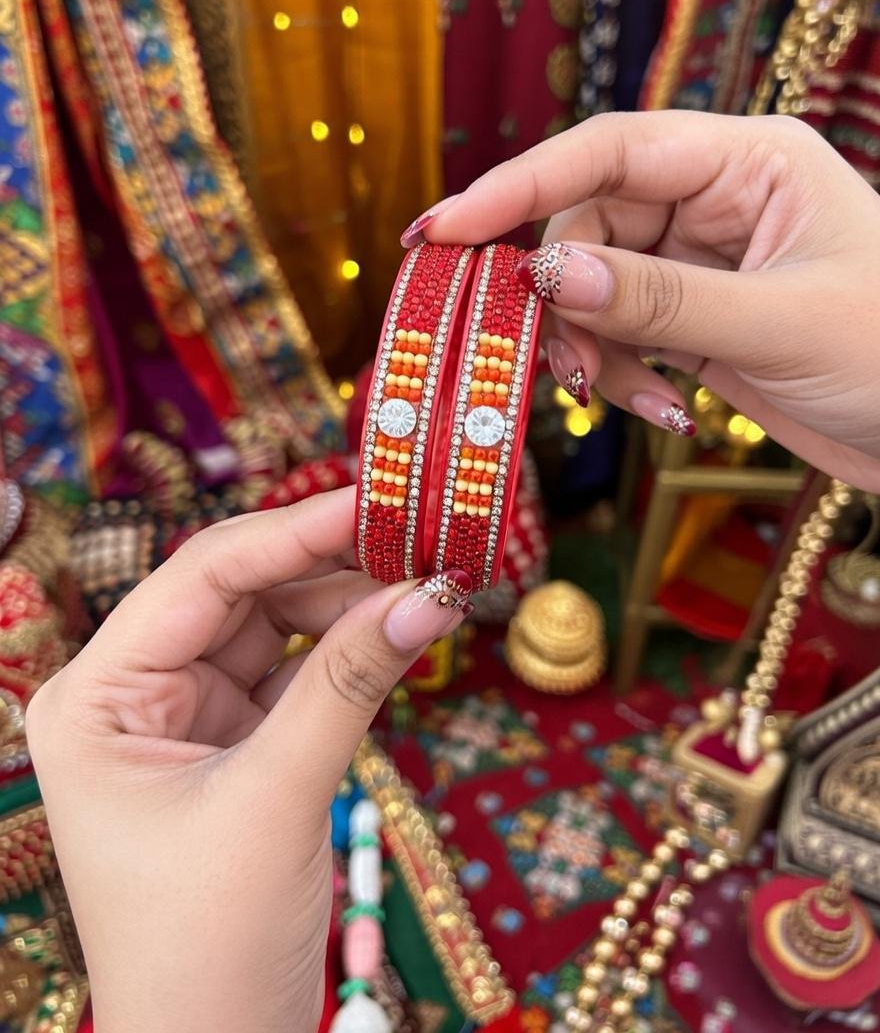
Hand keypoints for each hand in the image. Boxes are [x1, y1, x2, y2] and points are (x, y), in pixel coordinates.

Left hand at [26, 488, 471, 1032]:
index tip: (376, 500)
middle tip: (419, 534)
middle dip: (329, 563)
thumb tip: (432, 593)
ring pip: (274, 624)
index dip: (292, 530)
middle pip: (239, 591)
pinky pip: (296, 672)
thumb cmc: (208, 943)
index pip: (200, 577)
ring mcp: (185, 714)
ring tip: (426, 581)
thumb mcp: (279, 797)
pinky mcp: (233, 741)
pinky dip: (347, 650)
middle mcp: (132, 692)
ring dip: (347, 602)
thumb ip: (353, 682)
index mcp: (96, 696)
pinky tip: (400, 627)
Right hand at [411, 112, 879, 488]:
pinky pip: (622, 335)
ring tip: (619, 398)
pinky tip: (666, 413)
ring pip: (595, 288)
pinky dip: (623, 376)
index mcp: (747, 162)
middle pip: (589, 225)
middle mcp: (715, 202)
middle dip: (563, 297)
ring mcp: (701, 263)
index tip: (445, 230)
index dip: (521, 186)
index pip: (610, 151)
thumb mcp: (779, 322)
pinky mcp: (695, 321)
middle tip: (560, 364)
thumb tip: (546, 273)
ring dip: (591, 348)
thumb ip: (658, 298)